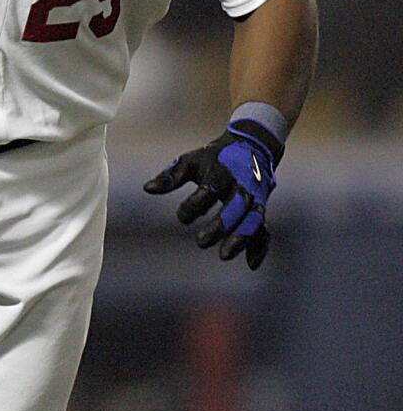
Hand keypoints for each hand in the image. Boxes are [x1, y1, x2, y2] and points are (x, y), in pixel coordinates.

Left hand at [142, 119, 281, 269]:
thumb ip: (170, 176)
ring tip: (224, 256)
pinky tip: (252, 264)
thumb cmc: (212, 158)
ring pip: (253, 220)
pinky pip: (265, 229)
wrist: (250, 146)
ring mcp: (255, 198)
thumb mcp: (190, 161)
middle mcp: (241, 185)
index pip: (209, 190)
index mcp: (221, 173)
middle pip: (236, 206)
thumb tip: (147, 189)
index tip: (182, 217)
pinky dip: (260, 246)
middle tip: (200, 242)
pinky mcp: (261, 208)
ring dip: (241, 238)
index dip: (194, 205)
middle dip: (220, 225)